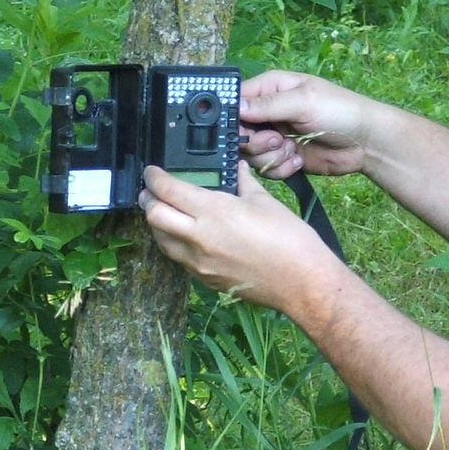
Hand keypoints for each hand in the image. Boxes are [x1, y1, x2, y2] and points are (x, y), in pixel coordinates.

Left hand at [142, 163, 341, 308]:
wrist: (301, 282)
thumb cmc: (289, 239)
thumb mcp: (265, 201)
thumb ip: (243, 182)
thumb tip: (237, 168)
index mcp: (214, 211)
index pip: (168, 190)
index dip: (154, 178)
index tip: (151, 172)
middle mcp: (199, 237)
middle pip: (154, 216)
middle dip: (147, 200)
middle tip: (150, 191)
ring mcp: (199, 262)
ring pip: (161, 240)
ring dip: (157, 224)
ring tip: (163, 212)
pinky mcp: (205, 279)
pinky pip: (178, 258)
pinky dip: (174, 244)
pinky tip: (184, 236)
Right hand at [239, 70, 375, 180]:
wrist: (365, 142)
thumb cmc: (339, 110)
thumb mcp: (303, 101)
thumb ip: (268, 105)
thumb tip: (236, 107)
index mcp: (270, 89)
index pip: (236, 101)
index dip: (235, 118)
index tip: (246, 129)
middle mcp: (267, 113)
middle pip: (238, 132)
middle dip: (255, 142)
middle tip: (277, 140)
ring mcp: (274, 136)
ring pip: (250, 154)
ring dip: (270, 157)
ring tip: (292, 150)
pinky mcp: (282, 157)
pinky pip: (266, 169)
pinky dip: (280, 168)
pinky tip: (298, 161)